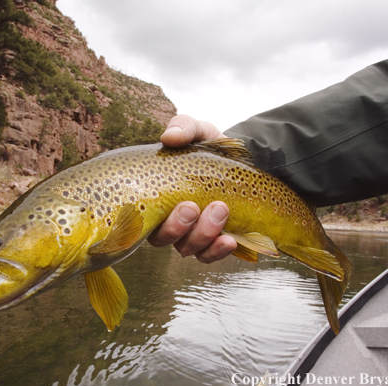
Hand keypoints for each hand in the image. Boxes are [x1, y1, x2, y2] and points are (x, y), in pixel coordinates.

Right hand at [147, 115, 236, 262]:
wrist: (244, 160)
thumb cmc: (210, 148)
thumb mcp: (198, 131)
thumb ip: (183, 128)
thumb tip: (168, 137)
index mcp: (156, 197)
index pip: (143, 219)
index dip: (157, 218)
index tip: (183, 203)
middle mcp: (169, 221)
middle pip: (164, 238)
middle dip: (180, 226)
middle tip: (195, 206)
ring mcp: (191, 234)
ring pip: (189, 248)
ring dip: (204, 233)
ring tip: (221, 209)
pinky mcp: (213, 242)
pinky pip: (209, 256)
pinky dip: (219, 251)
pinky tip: (231, 240)